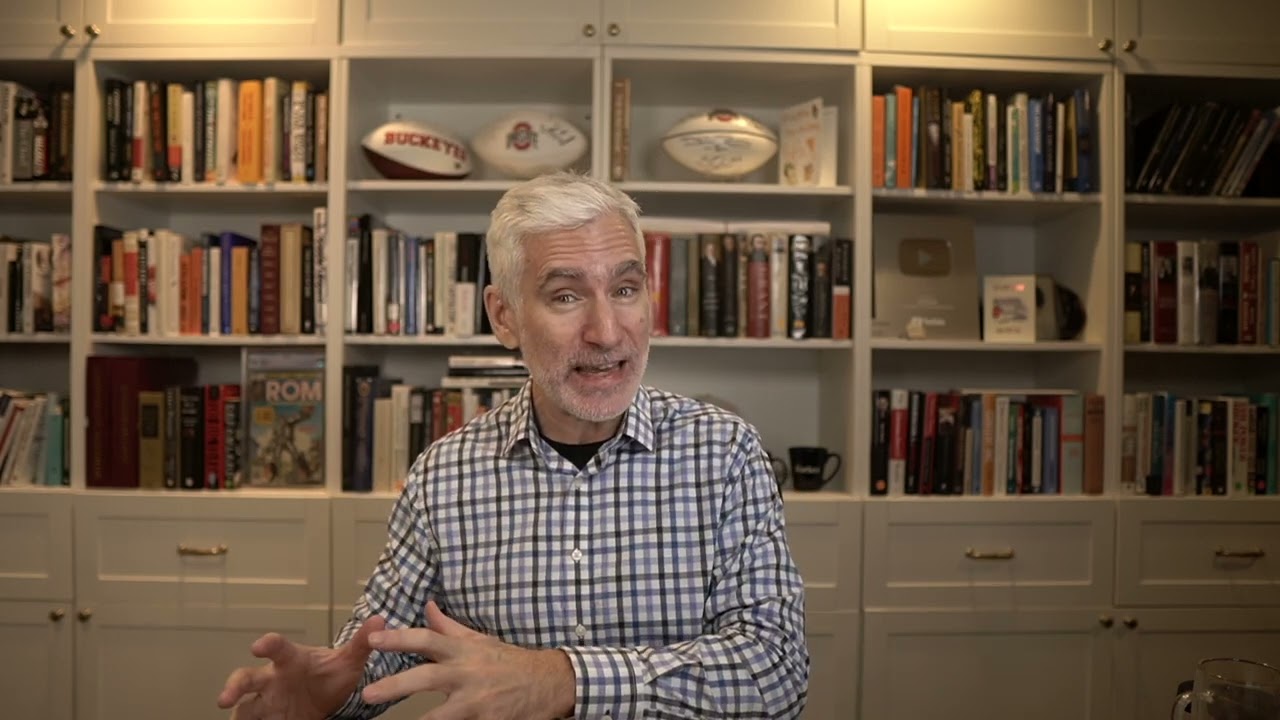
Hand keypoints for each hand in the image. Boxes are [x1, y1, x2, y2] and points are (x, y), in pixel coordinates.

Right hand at [217, 615, 386, 719]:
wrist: (328, 699)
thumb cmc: (330, 674)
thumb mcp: (349, 661)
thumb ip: (362, 643)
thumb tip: (380, 620)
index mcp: (290, 660)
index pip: (277, 648)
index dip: (268, 645)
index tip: (259, 646)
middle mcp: (272, 680)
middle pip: (246, 679)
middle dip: (234, 687)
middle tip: (225, 698)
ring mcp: (266, 703)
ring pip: (243, 709)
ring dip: (237, 715)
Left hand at [361, 601, 575, 719]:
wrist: (548, 683)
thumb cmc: (509, 662)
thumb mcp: (479, 641)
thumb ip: (449, 627)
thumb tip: (428, 607)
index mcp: (463, 652)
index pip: (427, 639)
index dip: (399, 638)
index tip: (373, 639)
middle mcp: (468, 675)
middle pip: (426, 677)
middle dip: (395, 685)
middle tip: (368, 693)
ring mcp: (477, 702)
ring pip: (441, 715)